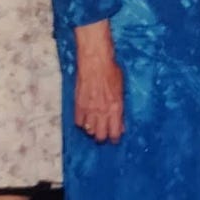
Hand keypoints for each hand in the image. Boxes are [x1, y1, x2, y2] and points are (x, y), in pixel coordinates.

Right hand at [74, 20, 123, 142]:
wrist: (95, 61)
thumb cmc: (111, 71)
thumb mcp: (121, 89)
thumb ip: (120, 107)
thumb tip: (120, 122)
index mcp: (115, 108)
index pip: (114, 132)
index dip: (114, 137)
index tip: (115, 138)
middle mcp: (102, 112)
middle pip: (100, 135)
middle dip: (103, 136)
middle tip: (104, 133)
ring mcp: (89, 109)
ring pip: (89, 130)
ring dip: (92, 130)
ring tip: (95, 126)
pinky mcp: (78, 105)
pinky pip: (78, 122)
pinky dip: (82, 123)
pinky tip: (85, 119)